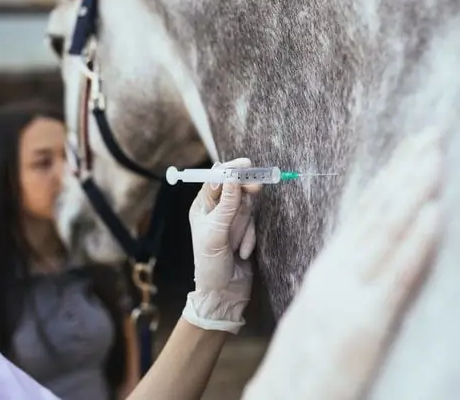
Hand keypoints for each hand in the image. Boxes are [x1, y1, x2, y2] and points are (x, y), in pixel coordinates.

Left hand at [182, 158, 261, 333]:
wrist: (224, 295)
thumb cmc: (211, 266)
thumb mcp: (216, 234)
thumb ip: (226, 206)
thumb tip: (232, 178)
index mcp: (201, 208)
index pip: (215, 180)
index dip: (230, 171)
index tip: (245, 166)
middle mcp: (216, 211)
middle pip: (235, 189)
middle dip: (245, 193)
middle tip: (257, 187)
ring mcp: (232, 221)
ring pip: (247, 207)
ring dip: (245, 226)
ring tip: (237, 246)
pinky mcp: (245, 231)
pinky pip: (254, 224)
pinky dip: (250, 238)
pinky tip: (242, 253)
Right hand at [242, 127, 443, 399]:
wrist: (282, 397)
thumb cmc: (306, 357)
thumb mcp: (323, 306)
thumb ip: (345, 277)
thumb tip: (368, 253)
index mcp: (331, 267)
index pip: (364, 213)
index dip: (389, 178)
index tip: (410, 149)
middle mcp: (338, 271)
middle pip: (376, 212)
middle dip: (405, 170)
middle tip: (430, 134)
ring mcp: (350, 294)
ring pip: (386, 232)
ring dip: (413, 190)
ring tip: (435, 156)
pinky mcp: (364, 323)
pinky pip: (394, 276)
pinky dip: (415, 242)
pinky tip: (434, 213)